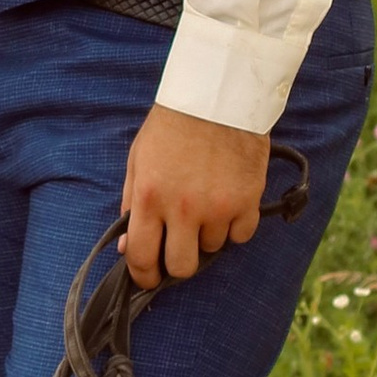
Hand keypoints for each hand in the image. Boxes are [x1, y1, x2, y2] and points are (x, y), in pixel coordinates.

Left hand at [118, 103, 271, 291]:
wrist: (216, 97)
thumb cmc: (171, 128)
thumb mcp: (138, 161)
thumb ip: (130, 206)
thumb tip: (128, 249)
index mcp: (149, 197)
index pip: (142, 257)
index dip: (143, 276)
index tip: (148, 278)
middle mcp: (184, 208)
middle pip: (182, 266)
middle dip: (177, 263)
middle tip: (179, 248)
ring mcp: (219, 207)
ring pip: (213, 249)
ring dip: (207, 237)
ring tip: (204, 208)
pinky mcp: (248, 201)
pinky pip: (241, 235)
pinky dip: (234, 227)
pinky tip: (227, 204)